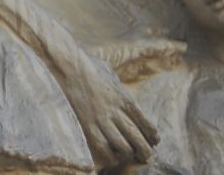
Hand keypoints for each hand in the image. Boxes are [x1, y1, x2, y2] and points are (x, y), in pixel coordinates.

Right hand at [60, 49, 158, 167]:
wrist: (68, 66)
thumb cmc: (88, 66)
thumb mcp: (111, 74)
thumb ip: (118, 86)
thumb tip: (122, 90)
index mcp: (125, 99)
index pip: (146, 124)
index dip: (152, 136)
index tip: (154, 141)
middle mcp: (116, 111)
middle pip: (138, 138)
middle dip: (145, 151)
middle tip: (146, 156)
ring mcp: (101, 119)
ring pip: (123, 146)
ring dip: (128, 154)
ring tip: (129, 156)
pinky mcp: (87, 125)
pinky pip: (103, 148)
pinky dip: (110, 156)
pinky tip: (112, 157)